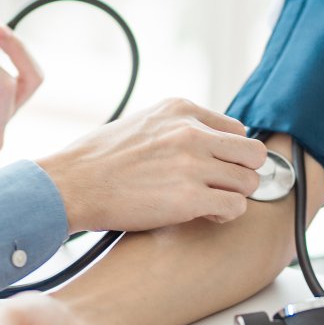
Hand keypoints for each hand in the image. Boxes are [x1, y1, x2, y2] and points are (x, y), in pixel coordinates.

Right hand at [37, 98, 266, 232]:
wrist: (71, 184)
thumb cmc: (98, 160)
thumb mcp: (142, 123)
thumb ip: (176, 127)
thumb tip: (205, 142)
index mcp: (180, 109)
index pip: (237, 129)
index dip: (229, 153)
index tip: (216, 167)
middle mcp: (191, 132)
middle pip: (253, 153)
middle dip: (242, 173)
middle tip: (221, 187)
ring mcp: (192, 164)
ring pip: (249, 181)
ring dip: (234, 196)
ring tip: (209, 203)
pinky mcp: (190, 198)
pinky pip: (236, 207)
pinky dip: (225, 215)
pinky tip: (204, 215)